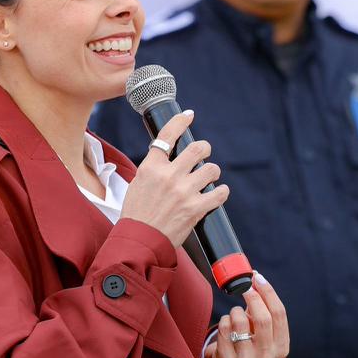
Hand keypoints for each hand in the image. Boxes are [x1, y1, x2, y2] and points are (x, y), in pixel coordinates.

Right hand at [120, 110, 228, 246]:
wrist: (140, 241)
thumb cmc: (137, 214)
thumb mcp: (138, 183)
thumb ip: (154, 168)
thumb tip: (168, 156)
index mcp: (151, 167)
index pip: (167, 135)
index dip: (180, 122)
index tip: (189, 115)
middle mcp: (169, 176)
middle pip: (198, 148)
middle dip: (205, 149)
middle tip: (204, 154)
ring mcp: (184, 192)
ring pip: (212, 169)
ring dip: (212, 173)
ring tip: (208, 179)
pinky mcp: (196, 209)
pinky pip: (219, 193)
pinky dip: (220, 192)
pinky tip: (217, 193)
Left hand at [204, 272, 289, 357]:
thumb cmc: (248, 337)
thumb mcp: (261, 325)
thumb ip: (262, 303)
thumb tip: (256, 276)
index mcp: (281, 346)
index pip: (279, 314)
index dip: (268, 292)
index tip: (258, 278)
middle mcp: (267, 357)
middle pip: (263, 319)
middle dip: (253, 298)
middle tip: (245, 287)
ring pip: (240, 322)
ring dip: (235, 311)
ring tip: (235, 315)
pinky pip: (224, 329)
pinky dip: (224, 321)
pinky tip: (227, 327)